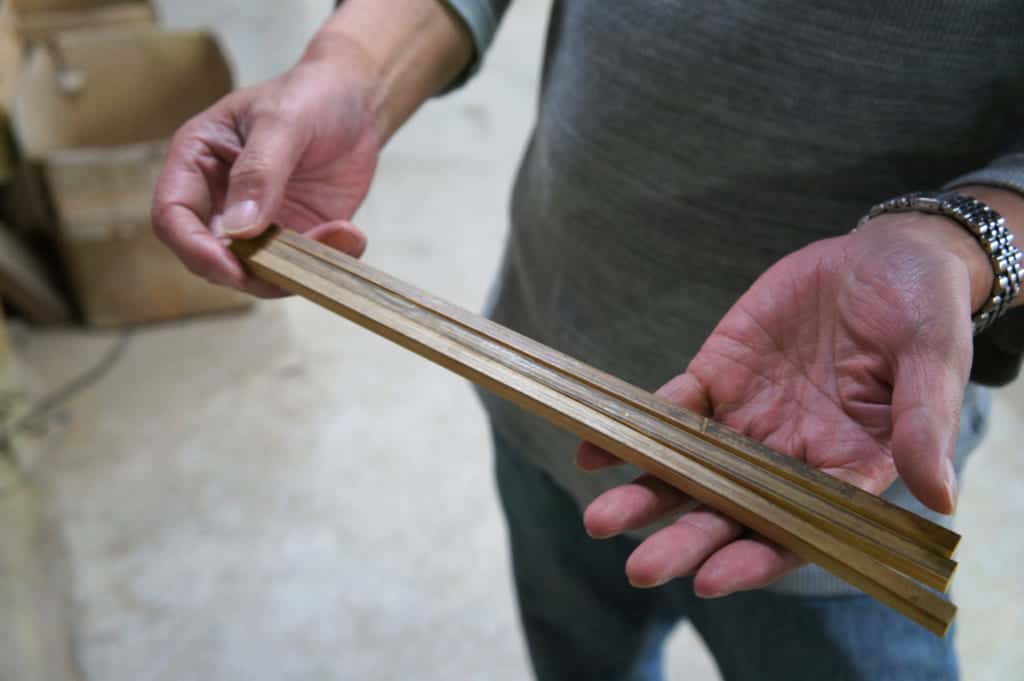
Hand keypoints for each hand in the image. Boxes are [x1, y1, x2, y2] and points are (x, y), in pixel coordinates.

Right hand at [153, 35, 380, 296]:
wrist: (356, 105)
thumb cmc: (310, 97)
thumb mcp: (284, 121)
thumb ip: (260, 171)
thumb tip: (239, 229)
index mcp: (197, 163)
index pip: (172, 217)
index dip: (194, 249)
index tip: (231, 267)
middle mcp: (219, 200)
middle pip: (211, 257)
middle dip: (250, 272)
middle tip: (294, 266)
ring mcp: (257, 224)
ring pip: (257, 273)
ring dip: (294, 270)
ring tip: (338, 234)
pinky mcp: (294, 238)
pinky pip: (300, 268)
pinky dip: (325, 262)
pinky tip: (350, 233)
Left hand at [578, 213, 989, 596]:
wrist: (881, 257)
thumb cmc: (921, 309)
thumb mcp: (932, 354)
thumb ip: (923, 421)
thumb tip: (940, 495)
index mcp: (848, 466)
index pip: (799, 527)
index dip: (756, 556)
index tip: (712, 580)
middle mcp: (789, 455)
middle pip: (731, 509)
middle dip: (686, 539)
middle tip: (641, 571)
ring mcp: (747, 418)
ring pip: (690, 467)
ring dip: (646, 493)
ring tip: (600, 520)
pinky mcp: (718, 376)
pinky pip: (670, 407)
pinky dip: (632, 427)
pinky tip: (591, 449)